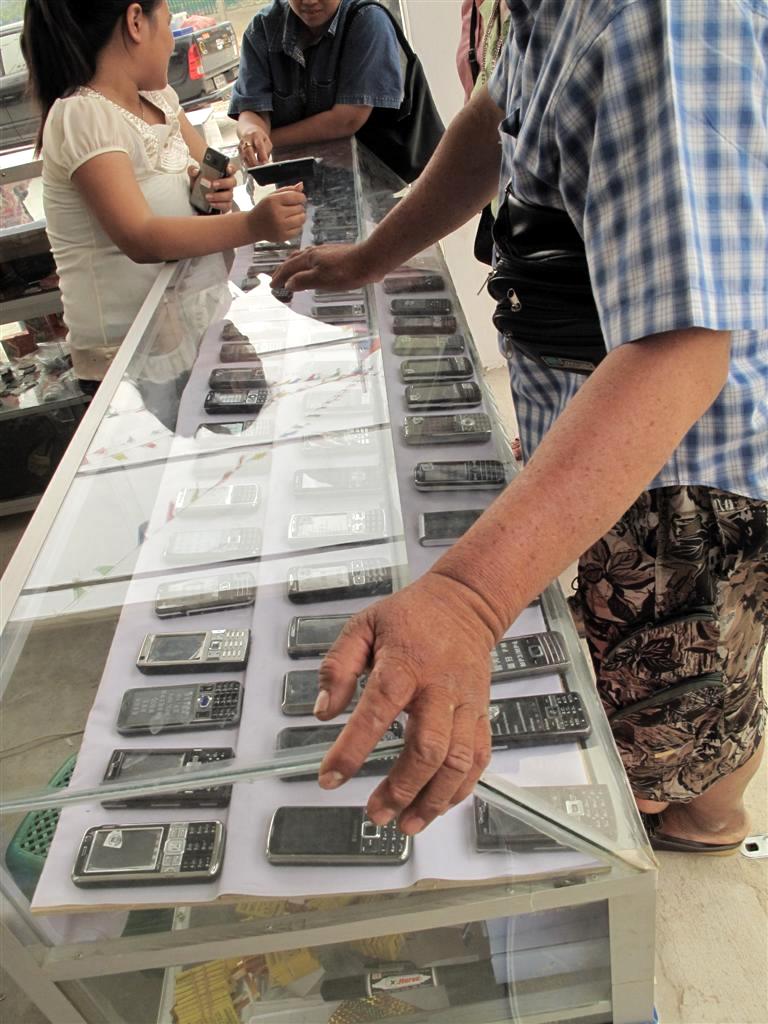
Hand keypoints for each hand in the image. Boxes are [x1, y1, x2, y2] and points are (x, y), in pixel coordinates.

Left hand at [188, 163, 236, 212]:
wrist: (197, 199)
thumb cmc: (200, 185)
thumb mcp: (194, 176)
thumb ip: (193, 170)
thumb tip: (195, 171)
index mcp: (223, 174)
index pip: (231, 169)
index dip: (231, 168)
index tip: (227, 169)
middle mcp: (228, 184)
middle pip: (232, 182)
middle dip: (223, 183)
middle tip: (213, 184)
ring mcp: (228, 194)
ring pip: (229, 195)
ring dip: (218, 196)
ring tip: (207, 196)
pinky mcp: (226, 204)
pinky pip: (226, 205)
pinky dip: (218, 205)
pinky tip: (211, 203)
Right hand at [238, 125, 271, 166]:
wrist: (249, 132)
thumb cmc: (260, 138)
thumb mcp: (267, 141)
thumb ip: (266, 150)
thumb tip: (264, 161)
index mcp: (256, 135)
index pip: (259, 145)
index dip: (262, 155)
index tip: (265, 163)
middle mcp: (247, 139)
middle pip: (248, 150)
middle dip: (253, 161)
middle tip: (259, 168)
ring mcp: (241, 145)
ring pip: (243, 156)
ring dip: (250, 164)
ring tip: (255, 170)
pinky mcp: (238, 150)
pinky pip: (241, 159)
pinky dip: (246, 165)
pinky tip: (251, 168)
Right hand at [249, 184, 305, 241]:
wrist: (253, 226)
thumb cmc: (265, 209)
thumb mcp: (272, 196)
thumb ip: (287, 190)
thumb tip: (301, 185)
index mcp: (273, 201)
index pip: (295, 197)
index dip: (301, 197)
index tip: (300, 198)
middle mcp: (277, 214)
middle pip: (300, 208)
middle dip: (299, 207)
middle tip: (292, 208)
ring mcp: (280, 226)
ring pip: (302, 219)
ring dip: (300, 216)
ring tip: (293, 216)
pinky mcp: (282, 236)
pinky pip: (299, 230)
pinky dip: (297, 226)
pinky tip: (290, 224)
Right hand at [271, 242, 373, 292]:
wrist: (370, 260)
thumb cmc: (347, 272)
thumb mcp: (321, 280)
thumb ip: (303, 281)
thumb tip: (288, 284)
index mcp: (309, 258)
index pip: (288, 267)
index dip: (279, 277)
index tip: (271, 285)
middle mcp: (315, 253)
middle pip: (294, 260)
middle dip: (283, 270)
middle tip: (276, 279)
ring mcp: (325, 253)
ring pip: (303, 258)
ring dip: (294, 266)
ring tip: (290, 272)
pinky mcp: (335, 256)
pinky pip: (313, 259)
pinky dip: (306, 264)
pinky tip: (312, 268)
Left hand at [314, 572, 498, 834]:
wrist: (466, 604)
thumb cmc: (411, 617)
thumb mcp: (362, 626)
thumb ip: (338, 667)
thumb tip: (323, 712)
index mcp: (405, 664)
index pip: (377, 711)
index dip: (352, 749)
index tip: (330, 778)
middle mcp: (439, 688)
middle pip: (428, 747)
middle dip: (401, 788)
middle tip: (375, 812)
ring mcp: (466, 704)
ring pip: (458, 761)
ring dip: (432, 799)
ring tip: (406, 823)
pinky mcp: (481, 714)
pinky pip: (479, 759)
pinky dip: (460, 789)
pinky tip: (437, 807)